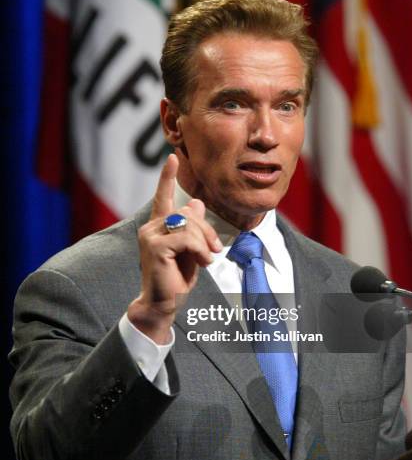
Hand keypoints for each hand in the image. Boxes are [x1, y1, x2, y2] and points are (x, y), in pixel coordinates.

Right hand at [127, 154, 222, 343]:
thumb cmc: (176, 278)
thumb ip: (193, 228)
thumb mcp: (191, 249)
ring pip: (190, 224)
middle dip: (207, 231)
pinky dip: (201, 251)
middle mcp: (151, 227)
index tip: (172, 156)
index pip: (162, 196)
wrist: (164, 303)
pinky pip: (187, 238)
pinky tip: (202, 264)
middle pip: (189, 213)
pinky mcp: (155, 246)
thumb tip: (196, 202)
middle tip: (214, 251)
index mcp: (159, 226)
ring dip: (205, 243)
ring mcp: (150, 235)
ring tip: (207, 260)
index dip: (167, 176)